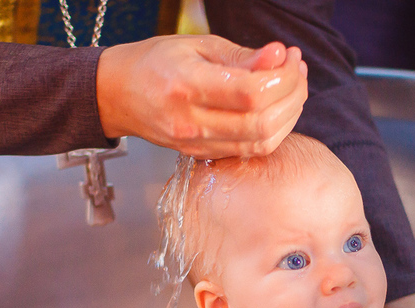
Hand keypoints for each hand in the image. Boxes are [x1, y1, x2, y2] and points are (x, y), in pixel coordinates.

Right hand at [96, 35, 308, 157]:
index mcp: (186, 86)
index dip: (283, 76)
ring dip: (288, 115)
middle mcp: (190, 121)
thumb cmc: (155, 63)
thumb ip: (242, 57)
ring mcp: (195, 144)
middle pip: (262, 122)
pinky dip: (273, 130)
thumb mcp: (197, 46)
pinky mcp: (201, 155)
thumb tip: (280, 57)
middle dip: (293, 94)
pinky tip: (276, 108)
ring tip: (292, 87)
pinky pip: (250, 150)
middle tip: (297, 70)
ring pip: (262, 142)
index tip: (291, 57)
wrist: (117, 94)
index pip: (251, 92)